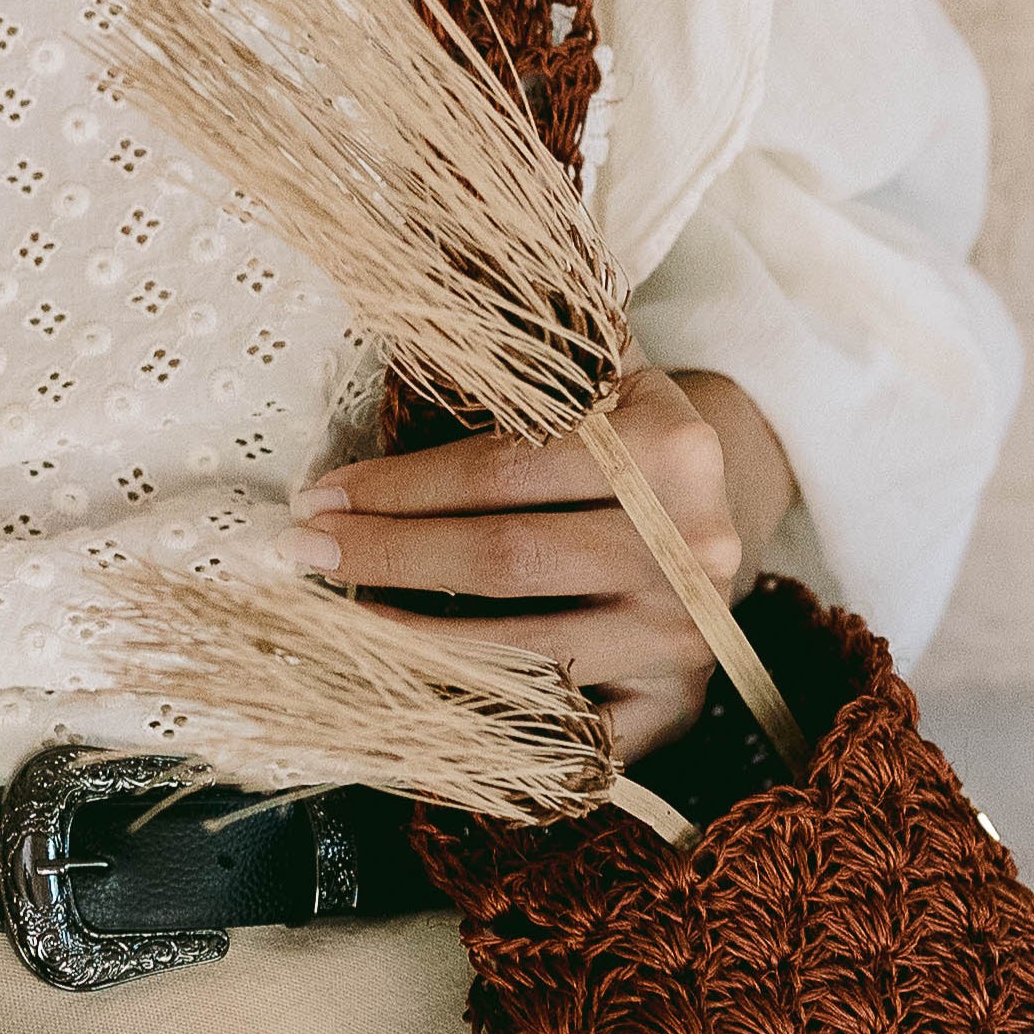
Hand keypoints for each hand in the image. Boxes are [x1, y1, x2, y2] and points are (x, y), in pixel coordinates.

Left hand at [277, 368, 799, 760]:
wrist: (729, 519)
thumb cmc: (630, 447)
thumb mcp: (602, 381)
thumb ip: (526, 358)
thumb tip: (422, 303)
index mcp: (668, 452)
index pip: (503, 473)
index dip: (398, 489)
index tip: (318, 498)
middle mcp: (688, 549)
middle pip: (505, 561)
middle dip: (388, 557)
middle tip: (305, 555)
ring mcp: (683, 637)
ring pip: (521, 651)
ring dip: (413, 641)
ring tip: (341, 620)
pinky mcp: (673, 707)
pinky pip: (556, 730)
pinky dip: (478, 721)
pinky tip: (410, 696)